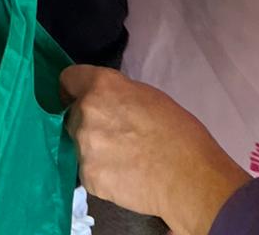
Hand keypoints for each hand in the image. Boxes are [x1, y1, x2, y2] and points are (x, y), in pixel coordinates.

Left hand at [62, 66, 249, 234]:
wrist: (190, 178)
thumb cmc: (178, 132)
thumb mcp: (147, 96)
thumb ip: (117, 95)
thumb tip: (108, 102)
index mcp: (101, 86)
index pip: (68, 80)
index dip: (74, 89)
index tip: (79, 98)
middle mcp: (86, 112)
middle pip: (72, 114)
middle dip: (87, 122)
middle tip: (113, 135)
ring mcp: (85, 147)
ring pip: (79, 144)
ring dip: (94, 149)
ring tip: (122, 158)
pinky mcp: (89, 177)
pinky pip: (88, 171)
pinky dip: (102, 173)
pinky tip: (124, 175)